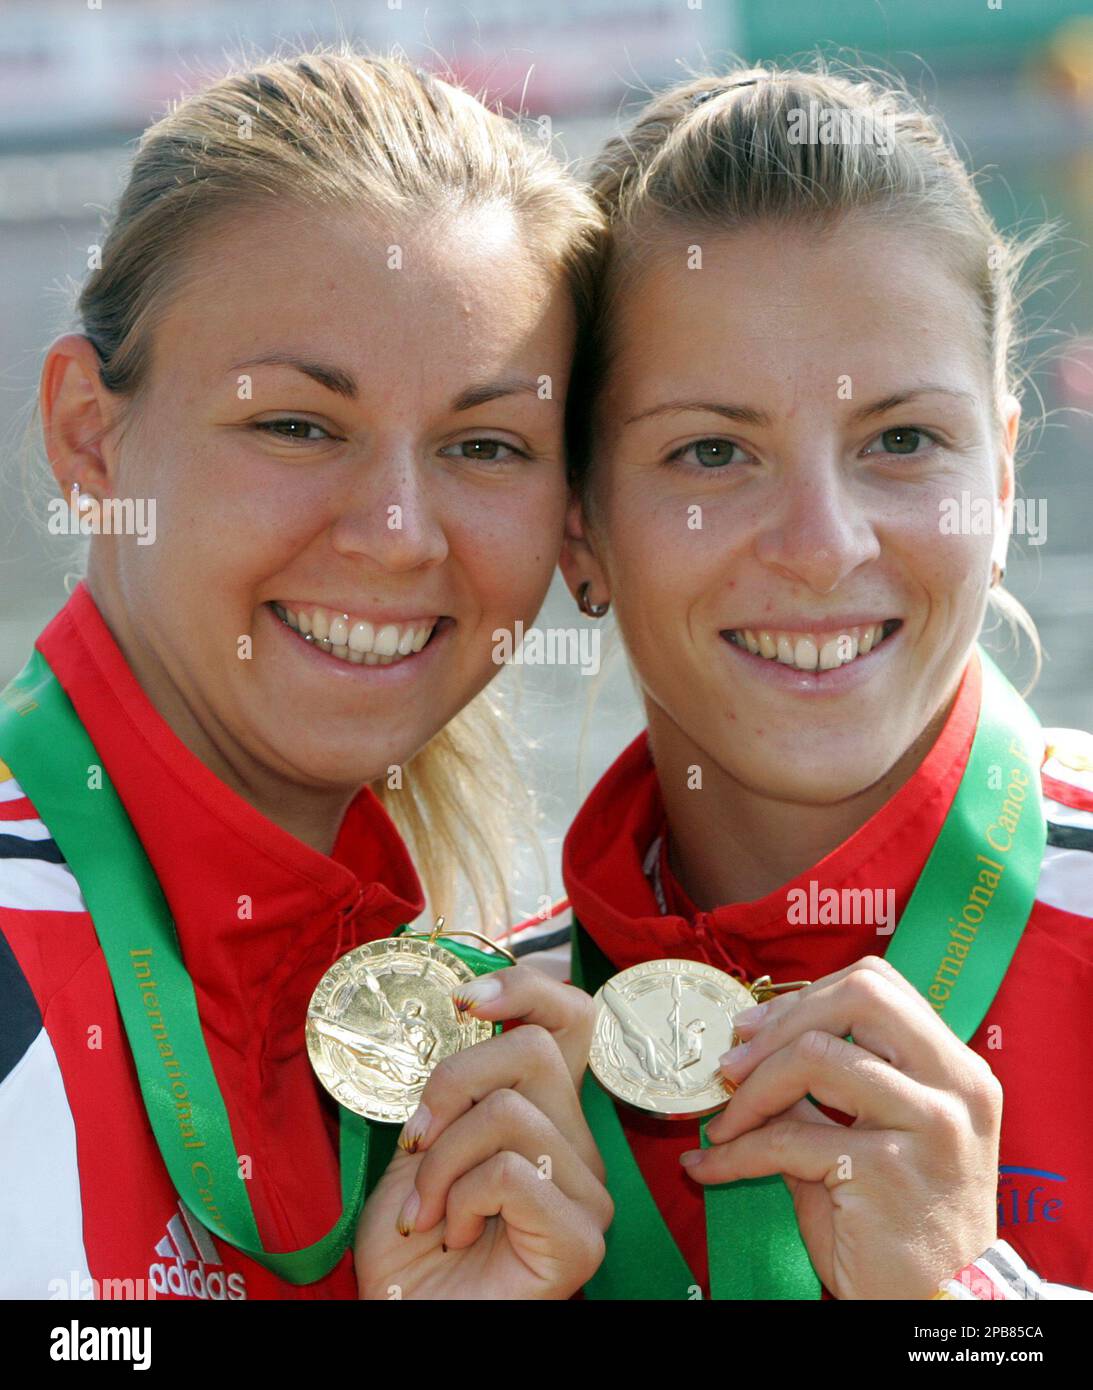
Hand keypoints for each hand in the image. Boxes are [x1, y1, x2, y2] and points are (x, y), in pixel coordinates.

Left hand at [354, 964, 611, 1298]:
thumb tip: (463, 1007)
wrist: (405, 1317)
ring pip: (511, 1112)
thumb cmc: (410, 1243)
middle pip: (534, 1050)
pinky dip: (459, 1200)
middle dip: (452, 1085)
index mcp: (547, 1113)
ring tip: (428, 1212)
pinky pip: (512, 1172)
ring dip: (441, 1162)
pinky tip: (454, 1236)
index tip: (469, 1001)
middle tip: (417, 1139)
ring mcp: (588, 1191)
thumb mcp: (422, 1140)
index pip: (572, 1019)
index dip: (528, 989)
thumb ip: (453, 1086)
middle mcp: (578, 1144)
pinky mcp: (583, 1236)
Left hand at [682, 955, 1001, 1299]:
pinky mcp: (891, 1171)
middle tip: (732, 1061)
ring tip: (724, 1121)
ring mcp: (930, 1125)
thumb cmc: (900, 1225)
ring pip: (819, 1056)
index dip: (806, 996)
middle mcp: (957, 1086)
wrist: (940, 1307)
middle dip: (781, 1021)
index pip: (880, 986)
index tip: (754, 1026)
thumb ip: (828, 1091)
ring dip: (753, 1089)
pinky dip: (735, 1153)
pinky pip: (790, 1139)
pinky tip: (710, 1168)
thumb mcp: (875, 1139)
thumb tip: (749, 1048)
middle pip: (861, 996)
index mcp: (957, 1069)